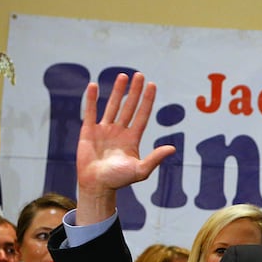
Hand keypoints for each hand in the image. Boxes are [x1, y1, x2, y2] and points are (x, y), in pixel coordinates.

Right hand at [75, 72, 174, 224]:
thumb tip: (172, 148)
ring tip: (123, 76)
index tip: (153, 85)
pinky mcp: (89, 132)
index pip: (142, 115)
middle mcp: (120, 131)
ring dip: (117, 91)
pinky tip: (93, 86)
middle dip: (135, 91)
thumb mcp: (140, 170)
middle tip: (140, 75)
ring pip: (112, 106)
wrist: (96, 186)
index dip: (147, 100)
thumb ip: (155, 158)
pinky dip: (92, 100)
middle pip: (129, 106)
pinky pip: (91, 112)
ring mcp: (104, 130)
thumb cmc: (118, 180)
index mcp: (132, 139)